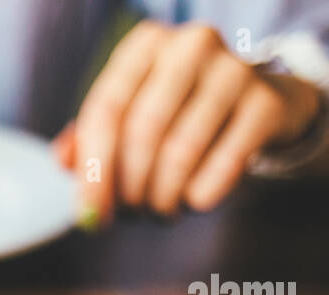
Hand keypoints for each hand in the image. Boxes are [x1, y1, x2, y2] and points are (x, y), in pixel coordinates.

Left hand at [54, 20, 321, 225]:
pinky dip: (200, 196)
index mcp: (145, 45)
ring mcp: (234, 69)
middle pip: (142, 133)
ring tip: (160, 210)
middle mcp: (190, 45)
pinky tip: (194, 200)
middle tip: (130, 215)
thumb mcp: (130, 117)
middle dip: (130, 189)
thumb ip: (89, 140)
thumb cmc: (178, 115)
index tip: (89, 215)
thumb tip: (63, 162)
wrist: (257, 104)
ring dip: (162, 198)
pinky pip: (222, 166)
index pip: (105, 111)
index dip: (93, 171)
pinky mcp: (266, 102)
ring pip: (180, 153)